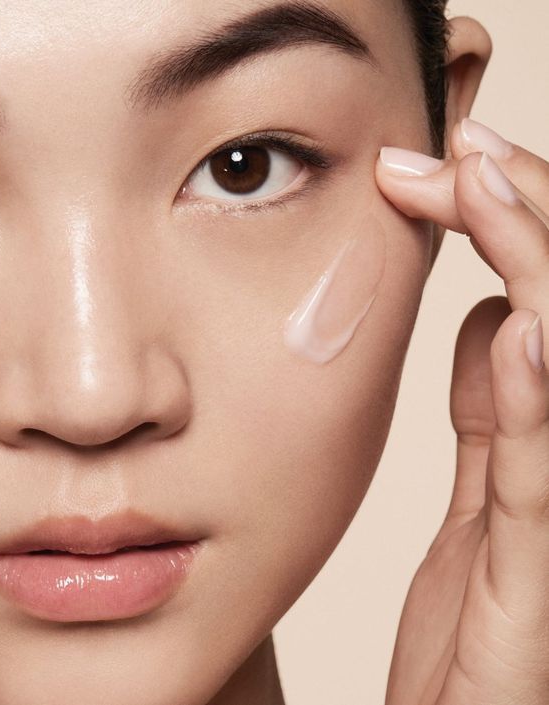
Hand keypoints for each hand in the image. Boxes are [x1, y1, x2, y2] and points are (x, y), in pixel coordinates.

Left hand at [376, 119, 548, 704]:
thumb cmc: (474, 619)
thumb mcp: (485, 493)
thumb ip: (494, 405)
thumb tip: (495, 312)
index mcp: (547, 438)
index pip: (539, 297)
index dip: (504, 217)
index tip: (438, 165)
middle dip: (518, 213)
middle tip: (458, 147)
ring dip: (533, 264)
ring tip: (487, 185)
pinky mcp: (533, 571)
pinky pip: (537, 469)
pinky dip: (530, 392)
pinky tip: (519, 324)